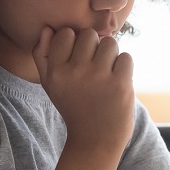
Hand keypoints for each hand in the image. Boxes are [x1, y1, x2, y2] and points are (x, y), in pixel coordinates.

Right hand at [32, 26, 133, 156]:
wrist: (95, 140)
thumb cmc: (73, 108)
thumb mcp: (50, 85)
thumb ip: (43, 56)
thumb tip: (48, 28)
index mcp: (55, 71)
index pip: (66, 33)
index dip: (75, 42)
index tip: (79, 59)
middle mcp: (75, 72)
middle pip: (89, 35)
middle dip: (95, 46)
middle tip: (95, 66)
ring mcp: (98, 78)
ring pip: (110, 43)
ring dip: (111, 55)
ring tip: (107, 73)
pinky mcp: (120, 84)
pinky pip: (126, 57)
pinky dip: (125, 67)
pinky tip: (117, 81)